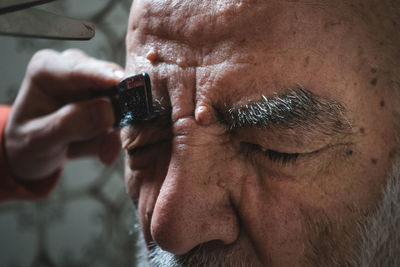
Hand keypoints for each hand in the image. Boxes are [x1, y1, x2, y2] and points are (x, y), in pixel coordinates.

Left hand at [4, 49, 123, 179]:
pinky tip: (98, 151)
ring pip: (120, 101)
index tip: (122, 82)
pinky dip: (112, 139)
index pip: (79, 69)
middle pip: (109, 79)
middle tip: (109, 142)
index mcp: (47, 69)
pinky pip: (122, 119)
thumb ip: (70, 123)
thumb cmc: (28, 141)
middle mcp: (74, 70)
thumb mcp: (39, 138)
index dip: (103, 76)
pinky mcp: (108, 101)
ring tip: (88, 150)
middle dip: (114, 111)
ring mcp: (94, 84)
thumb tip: (108, 110)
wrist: (34, 154)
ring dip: (110, 132)